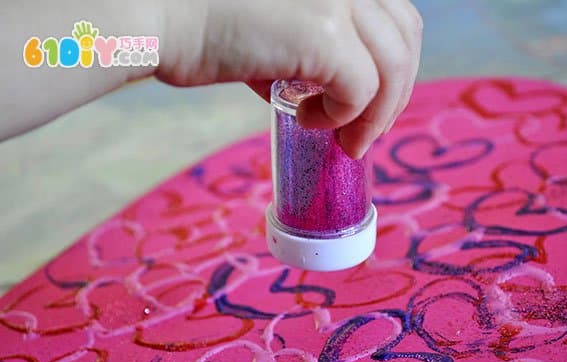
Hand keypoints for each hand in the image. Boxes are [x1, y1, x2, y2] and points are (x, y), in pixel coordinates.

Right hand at [157, 0, 422, 158]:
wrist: (156, 14)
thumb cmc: (198, 19)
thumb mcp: (272, 23)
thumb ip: (306, 44)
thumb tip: (318, 87)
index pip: (394, 12)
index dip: (394, 61)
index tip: (372, 101)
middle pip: (405, 38)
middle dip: (395, 93)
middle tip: (363, 129)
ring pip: (393, 68)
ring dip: (377, 114)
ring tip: (345, 139)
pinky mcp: (324, 31)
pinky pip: (361, 90)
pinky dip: (345, 117)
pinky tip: (311, 123)